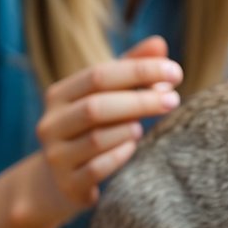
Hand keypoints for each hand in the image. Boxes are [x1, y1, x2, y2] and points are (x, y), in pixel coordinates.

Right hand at [35, 35, 182, 215]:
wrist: (59, 181)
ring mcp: (56, 156)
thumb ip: (131, 70)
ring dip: (128, 129)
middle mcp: (52, 123)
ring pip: (96, 139)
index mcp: (60, 95)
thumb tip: (159, 43)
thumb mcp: (107, 96)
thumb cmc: (93, 128)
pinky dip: (119, 156)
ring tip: (145, 127)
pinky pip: (97, 169)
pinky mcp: (69, 184)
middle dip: (140, 101)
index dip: (139, 71)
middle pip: (97, 106)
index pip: (99, 74)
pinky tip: (133, 149)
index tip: (175, 72)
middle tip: (174, 99)